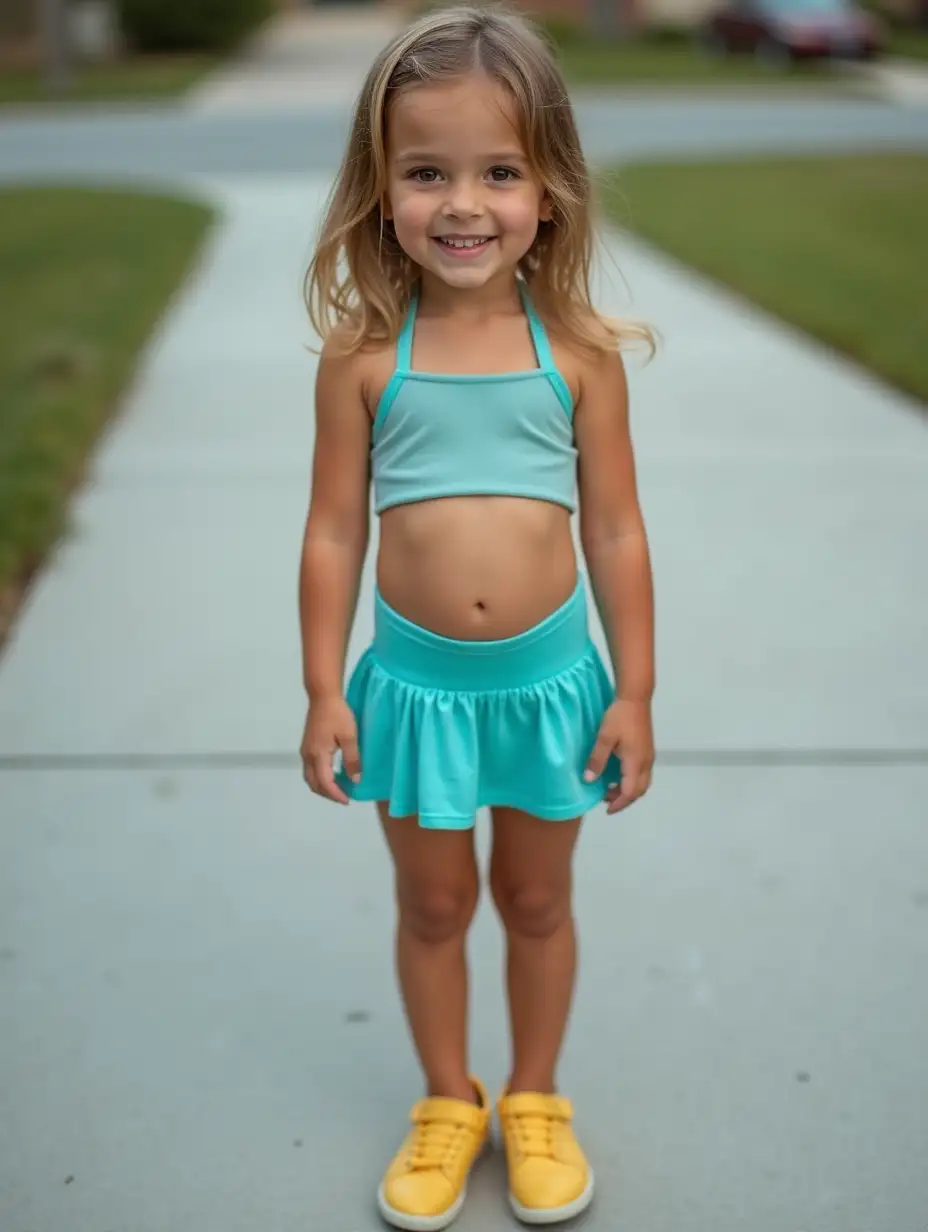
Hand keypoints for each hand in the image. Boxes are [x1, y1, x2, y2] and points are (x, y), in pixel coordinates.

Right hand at [300, 695, 360, 805]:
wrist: (323, 696)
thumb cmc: (338, 714)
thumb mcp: (350, 736)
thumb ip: (352, 759)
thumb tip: (355, 780)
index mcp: (318, 755)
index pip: (325, 783)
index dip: (336, 795)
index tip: (348, 801)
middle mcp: (308, 756)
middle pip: (314, 784)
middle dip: (328, 794)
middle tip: (344, 797)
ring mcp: (305, 751)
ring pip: (310, 777)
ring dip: (323, 786)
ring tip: (339, 789)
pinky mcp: (307, 746)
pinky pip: (310, 769)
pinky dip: (320, 777)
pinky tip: (332, 774)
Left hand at [584, 699, 653, 814]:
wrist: (635, 698)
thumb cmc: (619, 717)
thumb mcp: (604, 738)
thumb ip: (597, 760)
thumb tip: (589, 780)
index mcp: (635, 762)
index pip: (630, 792)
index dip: (618, 803)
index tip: (606, 809)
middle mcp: (646, 762)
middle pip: (639, 790)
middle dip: (624, 800)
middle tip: (606, 801)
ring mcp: (648, 756)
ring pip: (643, 783)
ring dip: (628, 790)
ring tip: (610, 789)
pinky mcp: (647, 750)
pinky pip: (642, 774)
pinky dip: (632, 781)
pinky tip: (618, 775)